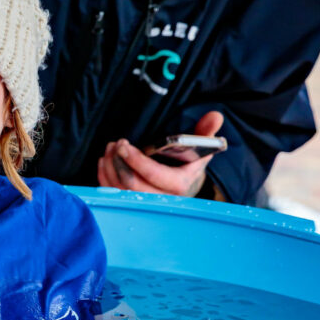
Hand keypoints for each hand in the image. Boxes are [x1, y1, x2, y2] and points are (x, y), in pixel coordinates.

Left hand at [97, 110, 223, 197]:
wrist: (185, 183)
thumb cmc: (190, 162)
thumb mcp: (200, 148)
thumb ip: (206, 132)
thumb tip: (215, 116)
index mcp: (179, 185)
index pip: (154, 175)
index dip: (136, 160)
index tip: (124, 144)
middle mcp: (162, 198)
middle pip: (132, 186)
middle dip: (119, 162)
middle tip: (116, 144)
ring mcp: (147, 203)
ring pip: (119, 191)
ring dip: (110, 168)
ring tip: (110, 149)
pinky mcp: (133, 203)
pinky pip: (113, 195)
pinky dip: (104, 177)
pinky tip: (105, 161)